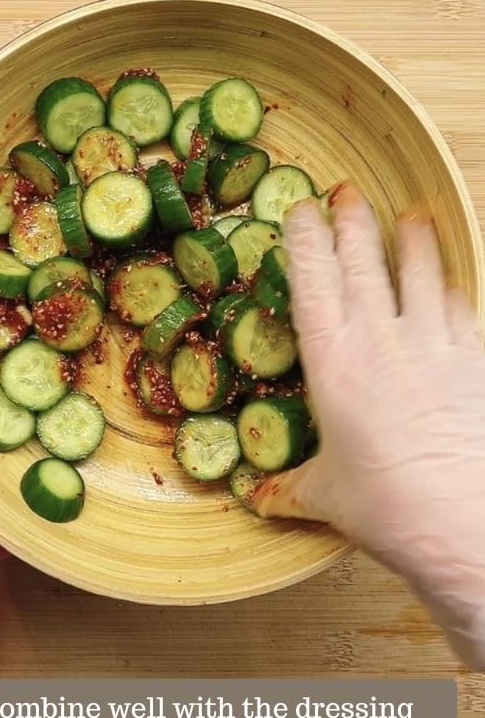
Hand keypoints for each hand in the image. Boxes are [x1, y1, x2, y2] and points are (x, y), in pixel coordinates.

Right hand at [252, 182, 484, 667]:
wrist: (467, 524)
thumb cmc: (386, 508)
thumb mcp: (325, 496)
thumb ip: (288, 488)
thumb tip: (255, 498)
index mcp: (332, 362)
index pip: (312, 281)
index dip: (306, 239)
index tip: (301, 210)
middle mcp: (382, 341)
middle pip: (364, 265)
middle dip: (354, 223)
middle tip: (347, 193)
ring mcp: (436, 347)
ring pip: (421, 276)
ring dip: (413, 243)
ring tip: (409, 216)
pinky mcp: (477, 363)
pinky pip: (463, 310)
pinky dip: (453, 290)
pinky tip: (451, 282)